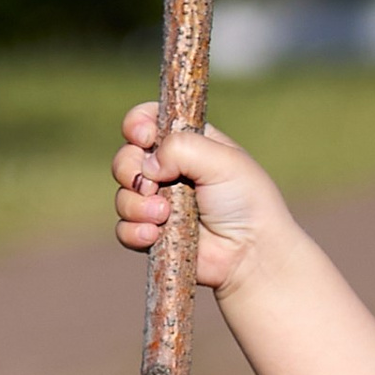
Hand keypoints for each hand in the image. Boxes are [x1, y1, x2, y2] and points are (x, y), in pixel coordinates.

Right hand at [112, 106, 294, 294]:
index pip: (148, 120)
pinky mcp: (153, 234)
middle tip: (153, 183)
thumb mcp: (223, 161)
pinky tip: (155, 235)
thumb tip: (148, 165)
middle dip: (130, 168)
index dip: (138, 125)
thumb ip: (182, 148)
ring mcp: (159, 203)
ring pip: (123, 194)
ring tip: (164, 215)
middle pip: (126, 157)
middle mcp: (170, 170)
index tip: (145, 137)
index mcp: (189, 143)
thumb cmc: (246, 202)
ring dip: (137, 204)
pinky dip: (134, 231)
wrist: (251, 254)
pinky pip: (124, 228)